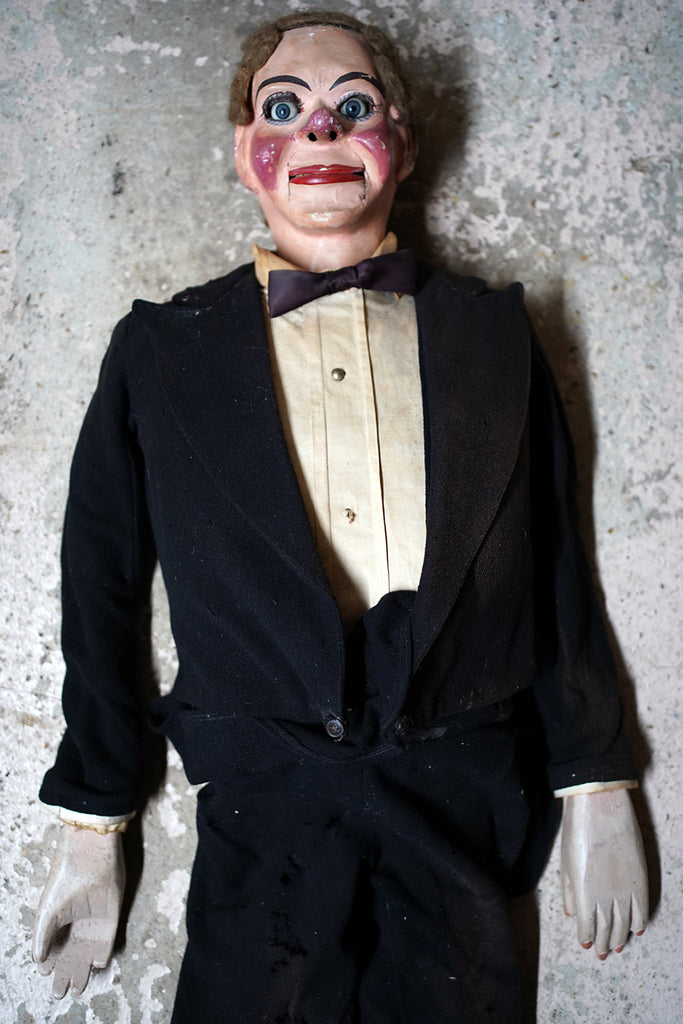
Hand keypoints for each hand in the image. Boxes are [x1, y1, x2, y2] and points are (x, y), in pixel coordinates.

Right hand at [32, 823, 124, 997]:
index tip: (45, 977)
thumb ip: (42, 935)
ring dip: (82, 969)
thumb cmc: (66, 874)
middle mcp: (75, 922)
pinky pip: (107, 941)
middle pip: (69, 953)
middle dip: (64, 973)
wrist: (92, 850)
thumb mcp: (48, 907)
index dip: (49, 963)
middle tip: (60, 993)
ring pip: (87, 952)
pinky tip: (96, 965)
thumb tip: (37, 961)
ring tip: (77, 987)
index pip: (53, 946)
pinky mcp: (111, 915)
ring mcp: (93, 919)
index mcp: (58, 919)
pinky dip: (103, 954)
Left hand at [561, 788, 647, 959]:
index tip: (585, 944)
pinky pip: (641, 908)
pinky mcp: (640, 878)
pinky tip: (636, 929)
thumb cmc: (577, 830)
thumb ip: (569, 891)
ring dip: (620, 937)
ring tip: (617, 947)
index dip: (586, 937)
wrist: (600, 805)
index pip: (587, 926)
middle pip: (606, 929)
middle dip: (602, 943)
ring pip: (624, 923)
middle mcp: (606, 897)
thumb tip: (572, 914)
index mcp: (584, 894)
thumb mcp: (566, 862)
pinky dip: (638, 921)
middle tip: (601, 954)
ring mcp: (625, 889)